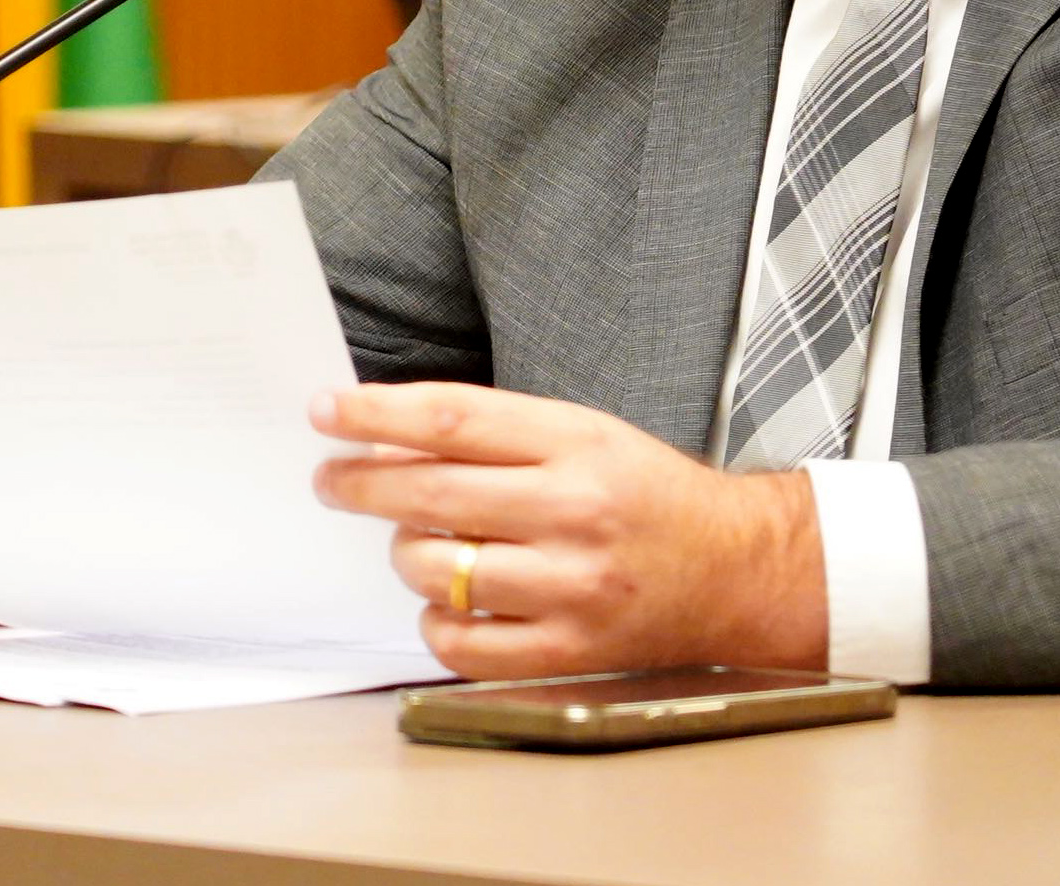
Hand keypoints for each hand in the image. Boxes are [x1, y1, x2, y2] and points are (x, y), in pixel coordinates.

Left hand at [317, 384, 824, 678]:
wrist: (733, 568)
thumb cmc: (649, 496)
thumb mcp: (587, 434)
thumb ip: (498, 436)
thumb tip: (390, 442)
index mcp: (578, 443)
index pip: (452, 420)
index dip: (375, 415)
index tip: (327, 411)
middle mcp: (573, 511)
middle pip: (431, 493)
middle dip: (360, 484)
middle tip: (332, 479)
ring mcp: (570, 586)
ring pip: (438, 570)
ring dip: (407, 553)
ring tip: (418, 542)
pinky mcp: (567, 649)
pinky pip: (461, 643)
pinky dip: (436, 621)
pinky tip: (449, 601)